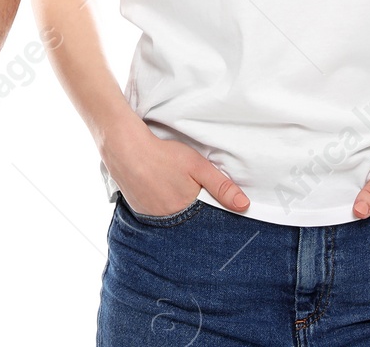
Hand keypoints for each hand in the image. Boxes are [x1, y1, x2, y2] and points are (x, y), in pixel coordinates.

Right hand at [103, 119, 248, 215]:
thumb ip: (221, 186)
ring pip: (169, 217)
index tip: (209, 205)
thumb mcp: (197, 166)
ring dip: (173, 207)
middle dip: (190, 210)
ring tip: (170, 187)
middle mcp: (166, 220)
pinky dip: (158, 204)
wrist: (124, 147)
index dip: (208, 212)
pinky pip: (153, 213)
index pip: (204, 221)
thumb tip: (244, 205)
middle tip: (184, 188)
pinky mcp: (137, 210)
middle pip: (186, 220)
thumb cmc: (163, 155)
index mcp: (184, 211)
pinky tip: (156, 189)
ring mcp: (149, 216)